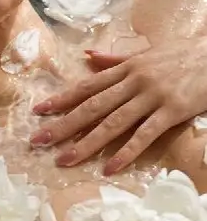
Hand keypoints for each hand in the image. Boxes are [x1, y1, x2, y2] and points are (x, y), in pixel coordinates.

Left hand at [29, 37, 206, 174]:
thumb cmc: (181, 54)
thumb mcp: (145, 52)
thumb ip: (115, 57)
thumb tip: (86, 54)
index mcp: (125, 68)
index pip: (87, 86)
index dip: (61, 99)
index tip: (39, 111)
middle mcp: (133, 81)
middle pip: (92, 106)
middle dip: (63, 124)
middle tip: (38, 140)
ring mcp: (151, 96)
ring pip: (112, 122)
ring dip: (86, 143)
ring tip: (64, 160)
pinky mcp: (171, 111)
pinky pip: (145, 134)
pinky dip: (127, 152)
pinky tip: (110, 168)